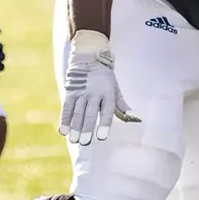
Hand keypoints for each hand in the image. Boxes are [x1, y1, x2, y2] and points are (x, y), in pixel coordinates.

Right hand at [60, 30, 140, 145]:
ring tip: (73, 140)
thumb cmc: (105, 78)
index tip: (101, 137)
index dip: (104, 124)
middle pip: (90, 113)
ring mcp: (81, 92)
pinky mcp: (70, 91)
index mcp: (107, 93)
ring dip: (75, 127)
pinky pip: (67, 107)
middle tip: (85, 142)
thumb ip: (122, 106)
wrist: (89, 57)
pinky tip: (63, 131)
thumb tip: (136, 118)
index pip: (106, 111)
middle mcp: (94, 93)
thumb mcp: (116, 89)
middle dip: (86, 128)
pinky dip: (64, 119)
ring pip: (77, 111)